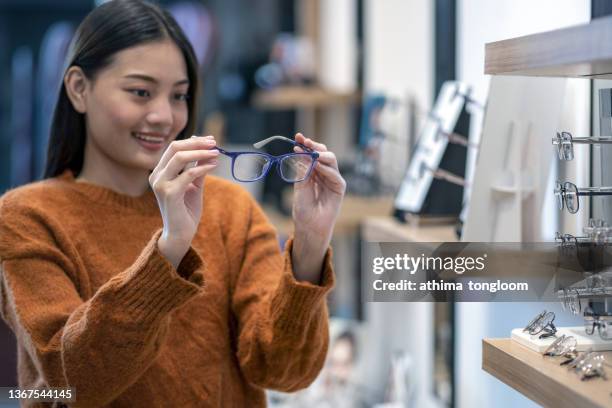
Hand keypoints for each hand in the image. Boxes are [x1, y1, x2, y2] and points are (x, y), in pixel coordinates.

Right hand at [149, 135, 218, 268]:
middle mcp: (156, 176)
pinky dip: (203, 167)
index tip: (211, 140)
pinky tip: (214, 166)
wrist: (180, 234)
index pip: (174, 148)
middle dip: (197, 143)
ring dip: (201, 153)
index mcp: (160, 172)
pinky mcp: (169, 193)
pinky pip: (189, 174)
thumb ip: (198, 168)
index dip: (193, 141)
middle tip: (214, 143)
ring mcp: (161, 184)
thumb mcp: (194, 185)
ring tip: (216, 153)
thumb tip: (208, 150)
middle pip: (175, 148)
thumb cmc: (186, 210)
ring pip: (180, 157)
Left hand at [291, 133, 345, 282]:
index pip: (311, 154)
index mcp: (312, 172)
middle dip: (314, 145)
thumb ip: (303, 170)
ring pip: (331, 160)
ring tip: (312, 152)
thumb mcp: (300, 185)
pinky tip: (318, 164)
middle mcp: (323, 173)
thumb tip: (301, 152)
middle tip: (304, 141)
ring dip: (321, 154)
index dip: (305, 145)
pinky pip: (334, 174)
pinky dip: (326, 168)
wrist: (309, 226)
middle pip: (322, 153)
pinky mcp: (339, 187)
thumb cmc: (303, 209)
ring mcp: (332, 179)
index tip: (297, 137)